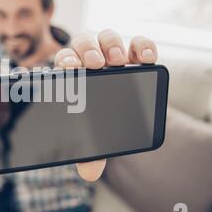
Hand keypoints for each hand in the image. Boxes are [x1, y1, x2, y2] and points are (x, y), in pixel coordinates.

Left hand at [54, 29, 157, 181]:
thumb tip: (89, 173)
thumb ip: (89, 151)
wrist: (123, 110)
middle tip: (96, 64)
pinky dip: (143, 46)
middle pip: (83, 42)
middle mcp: (90, 60)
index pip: (64, 60)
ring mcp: (113, 54)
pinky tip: (146, 58)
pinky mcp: (136, 54)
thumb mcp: (94, 135)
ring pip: (107, 37)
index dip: (67, 60)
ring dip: (112, 45)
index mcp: (73, 75)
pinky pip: (138, 43)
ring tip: (118, 60)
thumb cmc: (99, 119)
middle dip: (88, 49)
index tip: (71, 68)